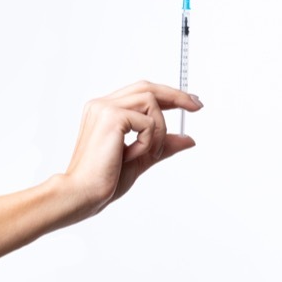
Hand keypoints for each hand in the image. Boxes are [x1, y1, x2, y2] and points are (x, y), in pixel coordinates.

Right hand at [58, 81, 202, 222]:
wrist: (84, 193)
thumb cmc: (105, 180)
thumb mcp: (144, 158)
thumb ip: (164, 146)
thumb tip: (188, 139)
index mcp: (105, 111)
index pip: (141, 92)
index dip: (168, 95)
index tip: (190, 102)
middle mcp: (102, 104)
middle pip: (147, 87)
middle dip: (176, 96)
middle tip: (197, 106)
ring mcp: (105, 108)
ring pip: (151, 102)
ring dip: (159, 131)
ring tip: (148, 153)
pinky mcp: (111, 116)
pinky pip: (148, 122)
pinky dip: (149, 141)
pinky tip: (133, 155)